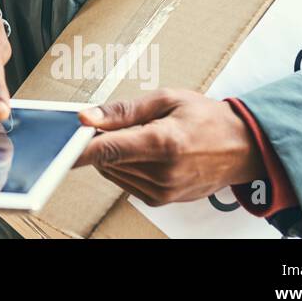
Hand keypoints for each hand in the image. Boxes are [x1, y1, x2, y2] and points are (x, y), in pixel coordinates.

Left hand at [75, 89, 266, 206]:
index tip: (59, 145)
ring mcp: (162, 191)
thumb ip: (123, 110)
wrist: (242, 147)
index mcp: (163, 143)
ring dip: (113, 153)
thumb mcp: (166, 99)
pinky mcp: (161, 200)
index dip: (78, 148)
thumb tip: (88, 117)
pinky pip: (125, 182)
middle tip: (111, 122)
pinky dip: (124, 165)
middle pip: (106, 160)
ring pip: (112, 172)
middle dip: (99, 140)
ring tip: (139, 135)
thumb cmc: (207, 118)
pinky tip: (143, 151)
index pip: (107, 149)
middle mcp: (162, 173)